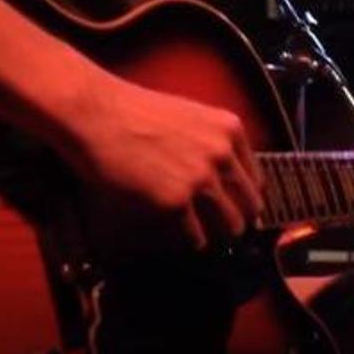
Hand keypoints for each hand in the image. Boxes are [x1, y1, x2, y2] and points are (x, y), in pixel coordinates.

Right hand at [67, 76, 262, 238]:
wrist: (97, 114)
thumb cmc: (135, 112)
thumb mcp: (191, 116)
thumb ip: (213, 141)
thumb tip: (225, 174)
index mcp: (230, 130)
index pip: (256, 179)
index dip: (246, 198)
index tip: (239, 209)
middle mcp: (222, 155)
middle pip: (249, 206)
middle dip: (238, 221)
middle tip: (226, 232)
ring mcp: (200, 179)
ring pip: (230, 226)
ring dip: (218, 236)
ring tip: (207, 238)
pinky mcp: (174, 202)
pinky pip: (196, 236)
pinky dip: (192, 242)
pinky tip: (185, 239)